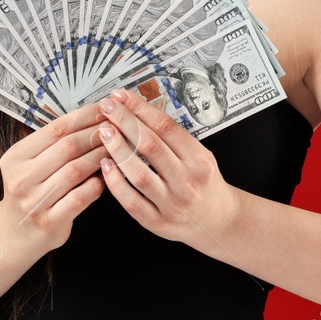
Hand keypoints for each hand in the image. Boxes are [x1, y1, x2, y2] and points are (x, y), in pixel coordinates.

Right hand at [0, 101, 111, 254]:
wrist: (15, 233)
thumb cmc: (32, 191)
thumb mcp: (31, 164)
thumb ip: (55, 144)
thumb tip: (94, 117)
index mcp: (16, 157)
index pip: (55, 128)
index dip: (84, 117)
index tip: (104, 109)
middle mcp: (21, 178)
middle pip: (67, 147)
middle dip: (96, 134)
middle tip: (117, 126)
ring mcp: (34, 201)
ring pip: (75, 170)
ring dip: (100, 156)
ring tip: (116, 148)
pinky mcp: (50, 221)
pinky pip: (80, 197)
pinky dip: (96, 184)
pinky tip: (105, 177)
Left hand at [96, 88, 240, 247]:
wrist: (217, 221)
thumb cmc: (204, 183)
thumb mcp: (200, 155)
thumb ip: (174, 139)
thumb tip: (138, 111)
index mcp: (199, 159)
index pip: (166, 127)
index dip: (140, 109)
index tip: (121, 97)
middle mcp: (186, 181)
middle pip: (150, 146)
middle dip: (124, 122)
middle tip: (107, 108)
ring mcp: (171, 204)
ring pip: (139, 174)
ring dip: (117, 150)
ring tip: (103, 132)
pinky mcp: (157, 222)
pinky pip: (131, 201)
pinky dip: (115, 182)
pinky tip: (105, 165)